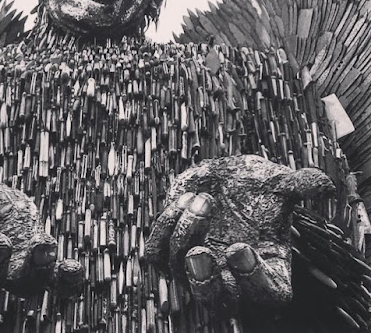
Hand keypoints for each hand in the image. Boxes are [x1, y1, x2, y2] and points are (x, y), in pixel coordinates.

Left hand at [145, 155, 333, 313]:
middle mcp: (232, 278)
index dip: (252, 277)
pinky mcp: (171, 249)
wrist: (228, 180)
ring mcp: (199, 267)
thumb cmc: (259, 190)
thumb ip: (301, 185)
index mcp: (268, 273)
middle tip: (200, 251)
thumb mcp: (281, 185)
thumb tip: (324, 184)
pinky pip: (157, 253)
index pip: (266, 293)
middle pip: (216, 300)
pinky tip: (182, 201)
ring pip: (180, 270)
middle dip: (205, 278)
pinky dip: (165, 228)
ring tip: (202, 200)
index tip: (241, 247)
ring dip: (186, 233)